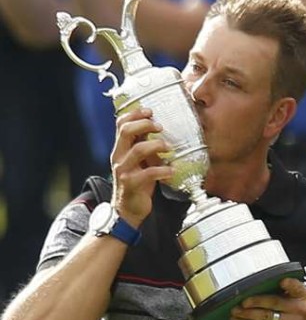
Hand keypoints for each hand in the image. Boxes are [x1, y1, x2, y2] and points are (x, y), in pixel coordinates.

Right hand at [109, 107, 173, 227]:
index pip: (120, 124)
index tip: (150, 111)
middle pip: (126, 132)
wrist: (128, 209)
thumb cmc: (138, 181)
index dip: (134, 114)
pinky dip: (163, 170)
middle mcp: (119, 156)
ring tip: (169, 147)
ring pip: (137, 150)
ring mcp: (123, 170)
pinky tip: (172, 170)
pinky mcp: (131, 184)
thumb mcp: (140, 160)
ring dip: (157, 145)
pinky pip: (148, 173)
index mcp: (120, 148)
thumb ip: (144, 145)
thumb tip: (159, 126)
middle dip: (145, 124)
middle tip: (160, 126)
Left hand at [230, 277, 305, 319]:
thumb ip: (288, 292)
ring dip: (247, 313)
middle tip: (243, 301)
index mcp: (303, 297)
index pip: (297, 287)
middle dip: (257, 301)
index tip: (281, 281)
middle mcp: (298, 309)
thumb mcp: (301, 302)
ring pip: (264, 316)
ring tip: (235, 311)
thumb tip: (261, 284)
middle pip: (275, 302)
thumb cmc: (301, 319)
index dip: (289, 284)